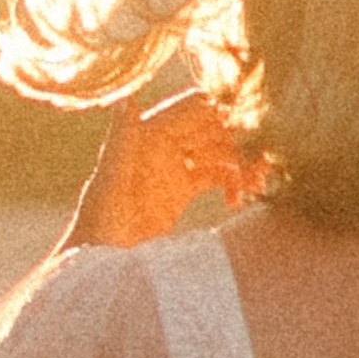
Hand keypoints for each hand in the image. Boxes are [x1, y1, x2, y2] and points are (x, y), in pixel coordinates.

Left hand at [78, 85, 259, 246]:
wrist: (101, 259)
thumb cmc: (99, 221)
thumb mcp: (110, 183)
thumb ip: (121, 141)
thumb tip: (124, 98)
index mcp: (146, 132)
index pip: (191, 108)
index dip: (221, 111)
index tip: (248, 124)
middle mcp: (160, 143)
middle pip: (210, 128)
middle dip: (237, 140)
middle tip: (259, 161)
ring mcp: (172, 164)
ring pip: (217, 152)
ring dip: (239, 164)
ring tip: (255, 185)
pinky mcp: (181, 188)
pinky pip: (215, 175)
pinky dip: (233, 181)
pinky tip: (241, 198)